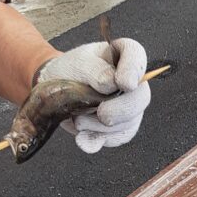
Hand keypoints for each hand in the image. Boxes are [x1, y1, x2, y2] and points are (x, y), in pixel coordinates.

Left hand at [37, 38, 150, 152]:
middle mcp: (132, 83)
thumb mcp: (76, 64)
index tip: (124, 83)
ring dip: (101, 126)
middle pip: (141, 97)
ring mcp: (128, 107)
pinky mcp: (118, 128)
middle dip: (122, 109)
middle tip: (102, 114)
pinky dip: (97, 141)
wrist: (55, 91)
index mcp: (122, 57)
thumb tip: (111, 84)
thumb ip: (94, 70)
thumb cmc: (68, 70)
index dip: (134, 70)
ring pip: (129, 122)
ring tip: (78, 120)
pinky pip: (115, 138)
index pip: (136, 56)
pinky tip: (82, 141)